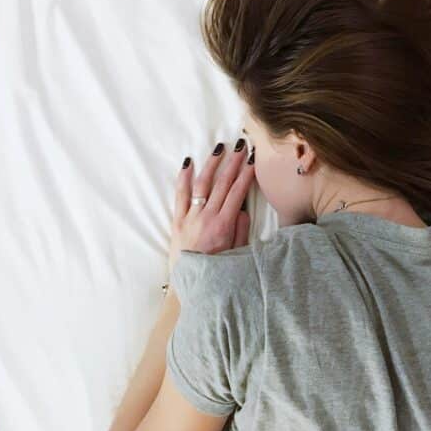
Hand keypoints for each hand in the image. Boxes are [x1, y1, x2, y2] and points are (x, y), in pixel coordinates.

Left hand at [169, 140, 255, 272]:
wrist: (190, 284)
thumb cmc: (217, 271)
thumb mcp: (237, 253)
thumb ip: (241, 230)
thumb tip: (244, 210)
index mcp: (224, 225)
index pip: (238, 192)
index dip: (246, 174)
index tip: (253, 159)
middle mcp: (207, 217)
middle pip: (222, 183)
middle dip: (233, 163)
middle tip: (241, 146)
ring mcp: (190, 217)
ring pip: (202, 184)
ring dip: (211, 165)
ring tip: (219, 149)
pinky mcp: (177, 221)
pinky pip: (180, 196)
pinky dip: (183, 178)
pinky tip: (188, 164)